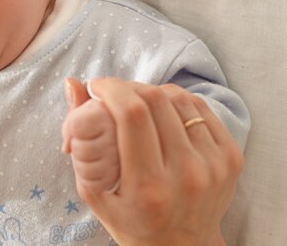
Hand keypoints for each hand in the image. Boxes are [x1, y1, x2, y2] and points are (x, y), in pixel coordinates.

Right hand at [63, 77, 243, 245]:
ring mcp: (213, 165)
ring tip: (135, 103)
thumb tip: (72, 84)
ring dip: (150, 91)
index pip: (133, 115)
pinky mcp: (231, 157)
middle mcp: (187, 175)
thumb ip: (79, 137)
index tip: (97, 87)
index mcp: (149, 188)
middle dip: (127, 87)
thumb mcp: (93, 189)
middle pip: (156, 101)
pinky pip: (200, 108)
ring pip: (179, 99)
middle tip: (112, 94)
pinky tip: (160, 111)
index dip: (112, 89)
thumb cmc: (130, 220)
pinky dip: (175, 100)